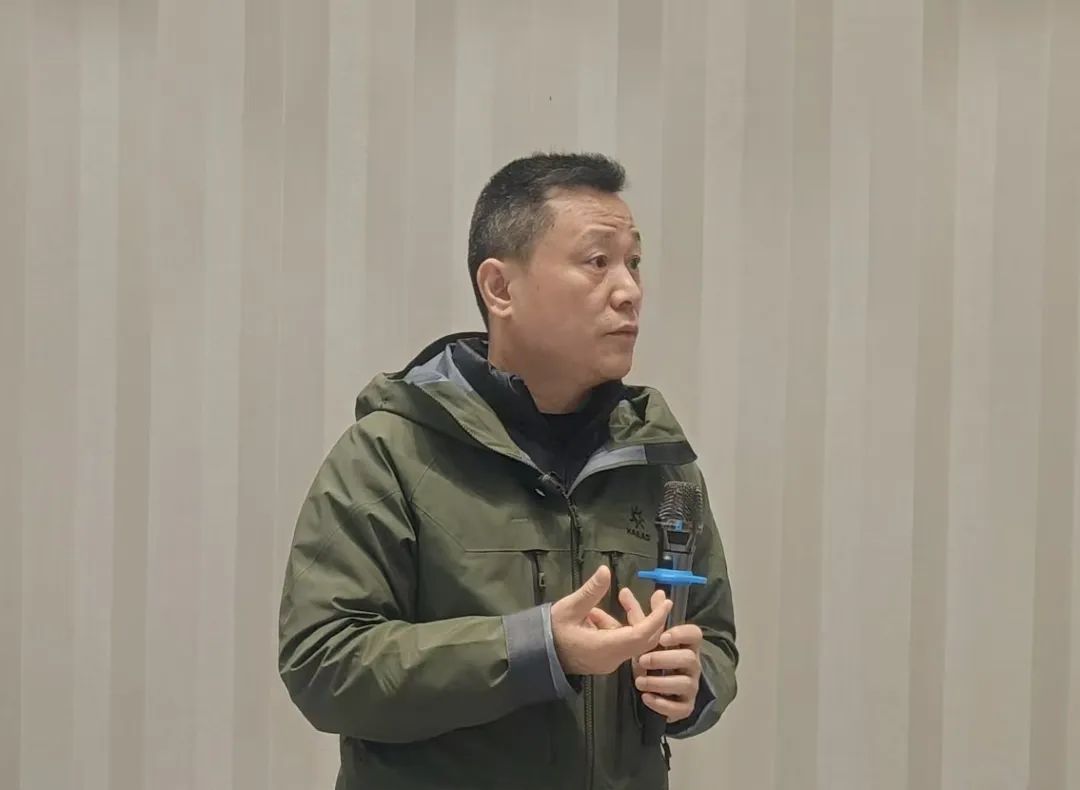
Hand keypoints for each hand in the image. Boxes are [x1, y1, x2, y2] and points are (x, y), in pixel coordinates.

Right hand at [550, 566, 671, 675]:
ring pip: (632, 639)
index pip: (641, 634)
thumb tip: (605, 571)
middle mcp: (612, 658)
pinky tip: (597, 613)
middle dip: (653, 617)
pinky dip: (617, 626)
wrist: (535, 657)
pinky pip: (620, 642)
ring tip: (621, 595)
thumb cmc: (550, 632)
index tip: (666, 602)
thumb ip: (590, 591)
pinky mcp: (604, 659)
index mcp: (606, 647)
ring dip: (630, 618)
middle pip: (643, 640)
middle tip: (659, 595)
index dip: (656, 618)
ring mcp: (608, 661)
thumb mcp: (569, 608)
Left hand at [634, 624, 702, 723]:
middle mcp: (693, 664)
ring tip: (639, 681)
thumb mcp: (646, 636)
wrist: (664, 689)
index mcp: (686, 644)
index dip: (681, 634)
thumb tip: (624, 591)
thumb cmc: (656, 656)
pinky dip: (662, 704)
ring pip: (684, 683)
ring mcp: (691, 685)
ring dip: (660, 682)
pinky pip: (680, 708)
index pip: (694, 634)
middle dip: (664, 659)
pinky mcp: (685, 706)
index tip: (664, 636)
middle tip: (642, 660)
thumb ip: (638, 615)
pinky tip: (646, 698)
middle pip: (689, 658)